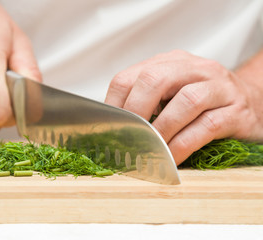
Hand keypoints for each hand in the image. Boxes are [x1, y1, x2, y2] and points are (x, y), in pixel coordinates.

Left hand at [105, 50, 262, 164]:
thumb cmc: (203, 103)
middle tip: (127, 139)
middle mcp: (195, 68)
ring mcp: (219, 87)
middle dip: (135, 113)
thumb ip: (147, 102)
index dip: (114, 104)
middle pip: (155, 80)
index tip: (108, 129)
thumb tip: (113, 128)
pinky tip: (171, 159)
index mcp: (171, 63)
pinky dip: (183, 145)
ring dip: (161, 131)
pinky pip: (206, 127)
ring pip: (185, 102)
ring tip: (149, 150)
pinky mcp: (237, 111)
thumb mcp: (171, 94)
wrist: (253, 104)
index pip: (130, 77)